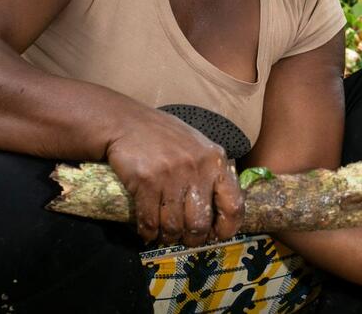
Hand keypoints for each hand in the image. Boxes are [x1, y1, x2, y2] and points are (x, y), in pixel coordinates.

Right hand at [106, 110, 244, 246]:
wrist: (128, 122)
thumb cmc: (166, 137)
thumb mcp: (199, 148)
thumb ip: (212, 174)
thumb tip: (222, 212)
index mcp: (216, 161)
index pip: (234, 205)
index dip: (227, 228)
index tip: (217, 236)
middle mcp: (197, 168)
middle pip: (200, 223)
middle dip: (192, 239)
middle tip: (186, 239)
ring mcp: (171, 175)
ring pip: (174, 226)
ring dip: (169, 237)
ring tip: (166, 235)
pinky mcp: (146, 181)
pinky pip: (150, 220)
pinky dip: (148, 232)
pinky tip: (147, 232)